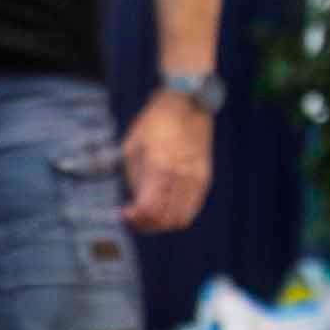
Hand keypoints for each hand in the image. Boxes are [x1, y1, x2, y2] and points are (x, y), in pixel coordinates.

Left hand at [120, 91, 213, 233]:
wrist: (186, 104)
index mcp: (160, 167)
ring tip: (149, 214)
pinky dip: (177, 214)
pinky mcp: (204, 178)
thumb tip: (135, 205)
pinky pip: (192, 208)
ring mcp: (196, 178)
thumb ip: (134, 179)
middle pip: (165, 220)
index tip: (124, 214)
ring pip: (181, 219)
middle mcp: (181, 176)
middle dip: (147, 225)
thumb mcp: (132, 147)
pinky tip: (165, 205)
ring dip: (163, 223)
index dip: (134, 218)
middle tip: (134, 218)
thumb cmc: (155, 123)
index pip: (149, 209)